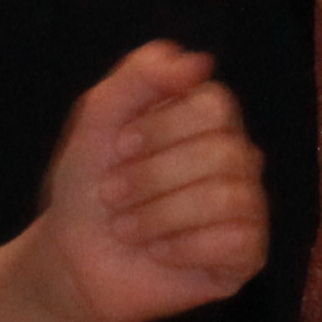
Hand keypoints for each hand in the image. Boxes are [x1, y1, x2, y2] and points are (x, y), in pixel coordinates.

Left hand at [28, 41, 268, 321]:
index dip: (161, 128)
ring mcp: (247, 206)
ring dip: (159, 216)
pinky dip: (182, 248)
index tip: (119, 148)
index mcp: (207, 119)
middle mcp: (237, 157)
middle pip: (222, 152)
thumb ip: (142, 75)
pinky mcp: (247, 254)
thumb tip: (201, 62)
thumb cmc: (89, 186)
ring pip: (227, 198)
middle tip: (113, 195)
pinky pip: (236, 241)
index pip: (215, 105)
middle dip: (152, 177)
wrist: (73, 259)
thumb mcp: (99, 116)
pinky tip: (157, 252)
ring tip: (128, 229)